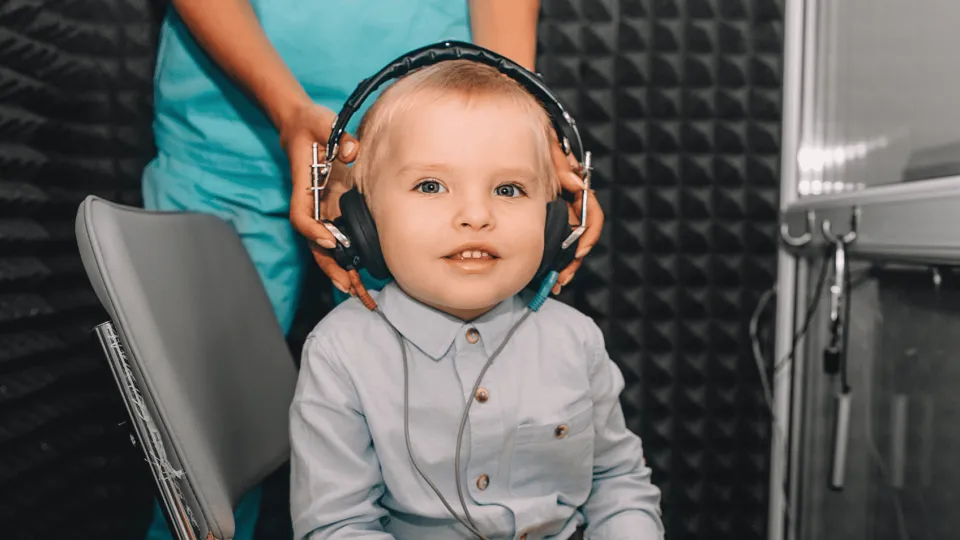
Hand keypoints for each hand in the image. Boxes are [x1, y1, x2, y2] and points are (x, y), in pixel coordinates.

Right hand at [281, 100, 359, 293]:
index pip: (302, 218)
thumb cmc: (312, 125)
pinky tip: (360, 277)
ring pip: (326, 249)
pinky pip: (339, 240)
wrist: (306, 126)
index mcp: (303, 189)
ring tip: (357, 292)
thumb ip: (338, 136)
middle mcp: (311, 205)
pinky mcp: (333, 211)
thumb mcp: (323, 123)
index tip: (330, 240)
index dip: (314, 231)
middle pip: (314, 244)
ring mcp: (321, 211)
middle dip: (330, 266)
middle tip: (348, 286)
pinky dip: (347, 260)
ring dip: (340, 271)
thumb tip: (351, 150)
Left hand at [550, 142, 603, 294]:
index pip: (591, 215)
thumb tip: (575, 185)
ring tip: (555, 282)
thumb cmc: (535, 137)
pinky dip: (550, 257)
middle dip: (573, 260)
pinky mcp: (545, 218)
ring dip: (564, 264)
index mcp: (575, 190)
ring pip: (568, 244)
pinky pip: (553, 242)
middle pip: (580, 237)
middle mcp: (569, 204)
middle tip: (562, 277)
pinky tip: (544, 272)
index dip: (588, 234)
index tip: (579, 250)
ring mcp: (558, 212)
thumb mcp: (548, 146)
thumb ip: (561, 163)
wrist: (518, 134)